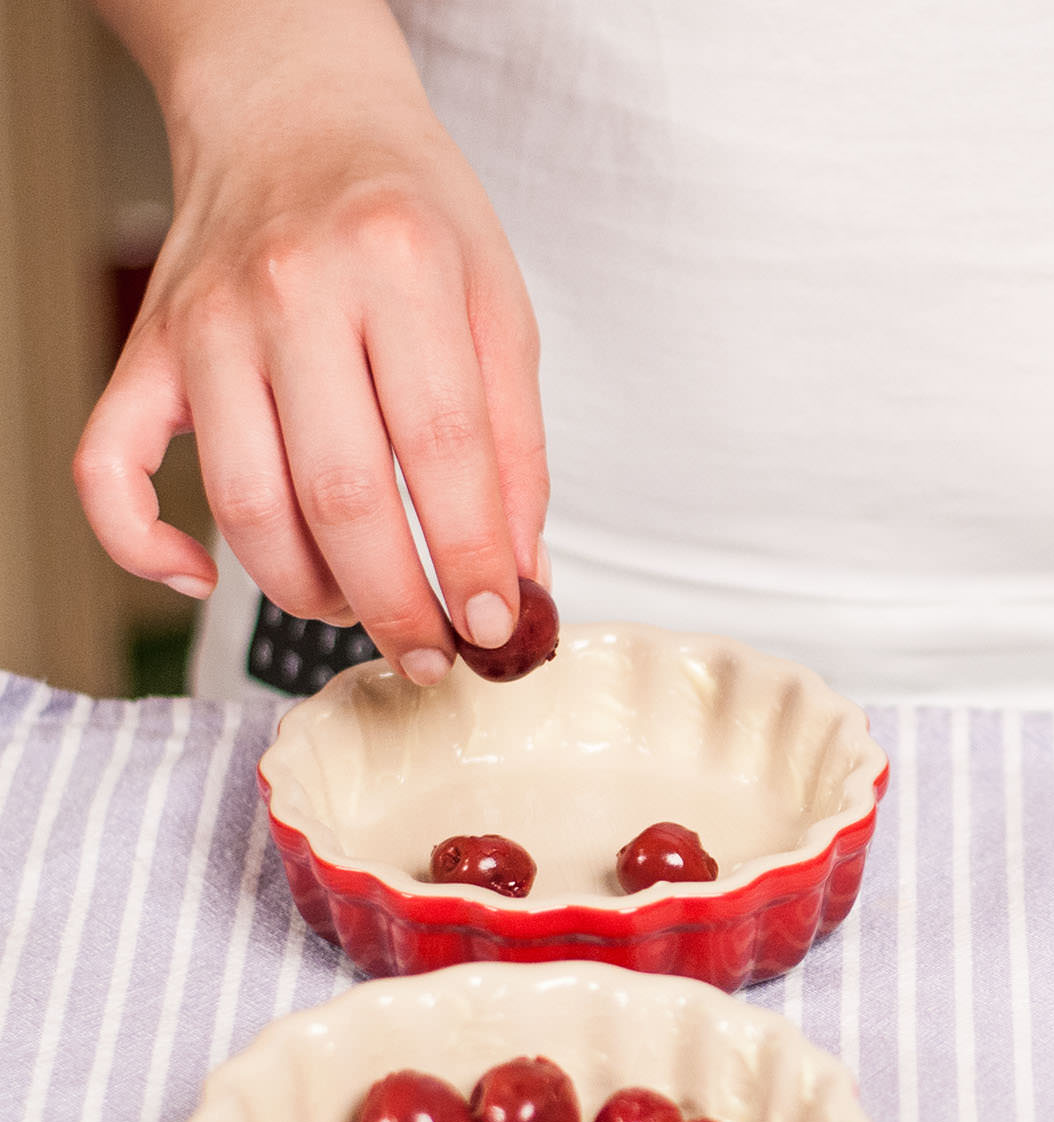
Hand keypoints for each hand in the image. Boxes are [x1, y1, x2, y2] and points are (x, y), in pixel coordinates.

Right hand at [73, 14, 546, 683]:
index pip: (442, 449)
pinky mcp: (147, 350)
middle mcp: (293, 292)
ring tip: (359, 611)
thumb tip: (518, 572)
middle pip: (341, 492)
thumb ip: (515, 442)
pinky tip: (203, 579)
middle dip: (395, 602)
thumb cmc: (410, 214)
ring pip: (244, 503)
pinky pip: (110, 470)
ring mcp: (206, 323)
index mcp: (399, 269)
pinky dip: (144, 546)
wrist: (294, 111)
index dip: (472, 557)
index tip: (497, 626)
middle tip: (431, 654)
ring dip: (305, 590)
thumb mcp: (499, 304)